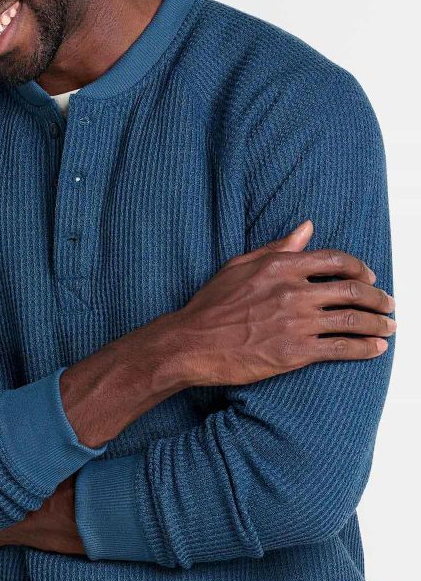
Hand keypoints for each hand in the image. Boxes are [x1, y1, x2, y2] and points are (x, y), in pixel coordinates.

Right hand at [174, 219, 396, 386]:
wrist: (191, 342)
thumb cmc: (210, 305)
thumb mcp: (240, 266)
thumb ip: (277, 247)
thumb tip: (306, 229)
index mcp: (282, 266)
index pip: (336, 260)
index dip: (361, 268)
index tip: (369, 277)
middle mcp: (294, 291)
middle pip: (353, 290)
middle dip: (378, 298)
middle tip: (388, 304)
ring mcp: (297, 322)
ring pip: (353, 320)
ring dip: (378, 324)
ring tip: (389, 328)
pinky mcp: (296, 351)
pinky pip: (341, 348)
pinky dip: (365, 349)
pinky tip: (376, 350)